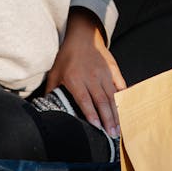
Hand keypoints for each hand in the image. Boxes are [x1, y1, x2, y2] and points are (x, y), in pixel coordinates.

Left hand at [45, 8, 125, 135]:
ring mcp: (104, 73)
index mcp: (75, 79)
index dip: (91, 114)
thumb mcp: (55, 74)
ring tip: (119, 127)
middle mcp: (91, 77)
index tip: (97, 127)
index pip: (84, 99)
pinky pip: (119, 85)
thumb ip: (52, 92)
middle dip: (107, 119)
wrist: (82, 36)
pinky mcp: (112, 69)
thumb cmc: (66, 57)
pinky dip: (123, 98)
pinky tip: (125, 109)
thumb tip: (45, 110)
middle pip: (101, 101)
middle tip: (112, 135)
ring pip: (112, 96)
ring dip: (115, 113)